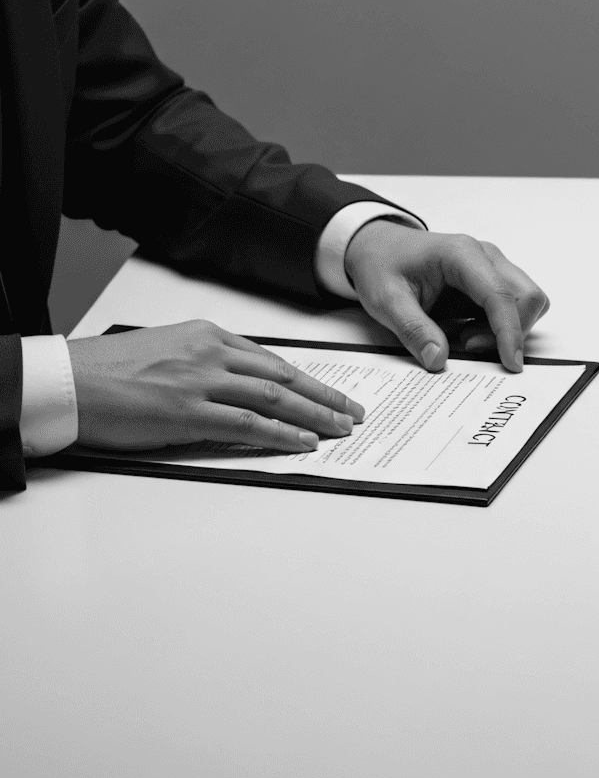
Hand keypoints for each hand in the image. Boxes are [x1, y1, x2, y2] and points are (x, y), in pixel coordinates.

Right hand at [69, 321, 364, 452]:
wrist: (67, 380)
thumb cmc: (106, 370)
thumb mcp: (165, 350)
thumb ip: (204, 363)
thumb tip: (236, 387)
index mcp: (206, 335)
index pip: (270, 359)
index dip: (306, 378)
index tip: (329, 390)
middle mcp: (210, 353)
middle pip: (283, 376)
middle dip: (324, 395)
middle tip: (351, 410)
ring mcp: (201, 381)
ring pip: (274, 398)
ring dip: (314, 415)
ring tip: (340, 428)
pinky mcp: (189, 412)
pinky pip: (248, 424)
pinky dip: (281, 434)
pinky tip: (303, 441)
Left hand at [344, 222, 549, 373]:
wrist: (378, 248)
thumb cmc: (382, 266)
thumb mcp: (386, 301)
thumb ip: (413, 330)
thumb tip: (438, 359)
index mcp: (461, 254)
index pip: (501, 295)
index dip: (510, 332)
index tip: (510, 363)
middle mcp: (485, 256)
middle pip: (528, 297)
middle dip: (510, 331)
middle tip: (469, 345)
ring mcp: (492, 267)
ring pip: (526, 303)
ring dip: (505, 330)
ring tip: (465, 338)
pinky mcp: (491, 281)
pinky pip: (512, 307)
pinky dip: (499, 327)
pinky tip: (468, 331)